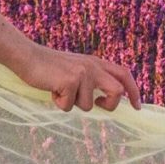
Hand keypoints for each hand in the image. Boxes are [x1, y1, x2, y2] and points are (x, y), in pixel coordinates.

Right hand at [16, 43, 141, 113]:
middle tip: (98, 106)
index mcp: (95, 63)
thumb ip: (89, 80)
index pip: (124, 74)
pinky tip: (52, 91)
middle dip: (110, 105)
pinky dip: (59, 103)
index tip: (137, 106)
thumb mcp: (74, 69)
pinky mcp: (70, 80)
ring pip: (88, 105)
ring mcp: (83, 73)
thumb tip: (99, 102)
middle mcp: (93, 66)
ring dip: (73, 104)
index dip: (134, 91)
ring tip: (60, 92)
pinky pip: (69, 106)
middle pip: (118, 90)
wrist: (27, 57)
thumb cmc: (47, 67)